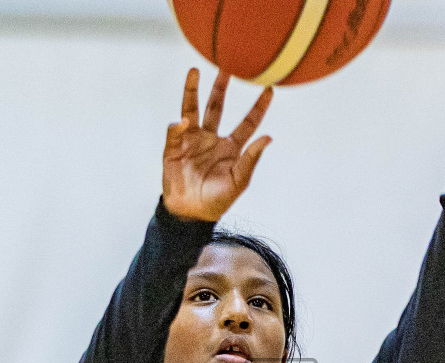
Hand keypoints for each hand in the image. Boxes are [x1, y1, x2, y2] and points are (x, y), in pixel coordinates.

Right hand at [163, 69, 273, 222]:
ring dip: (192, 91)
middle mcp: (212, 138)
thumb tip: (268, 137)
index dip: (259, 106)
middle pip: (217, 106)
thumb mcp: (238, 181)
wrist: (190, 214)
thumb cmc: (216, 201)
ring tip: (193, 71)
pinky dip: (178, 126)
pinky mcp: (174, 148)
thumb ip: (251, 159)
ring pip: (192, 109)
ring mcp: (192, 141)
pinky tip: (182, 124)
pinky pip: (175, 132)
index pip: (248, 122)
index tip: (270, 89)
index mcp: (231, 147)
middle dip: (221, 86)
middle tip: (226, 65)